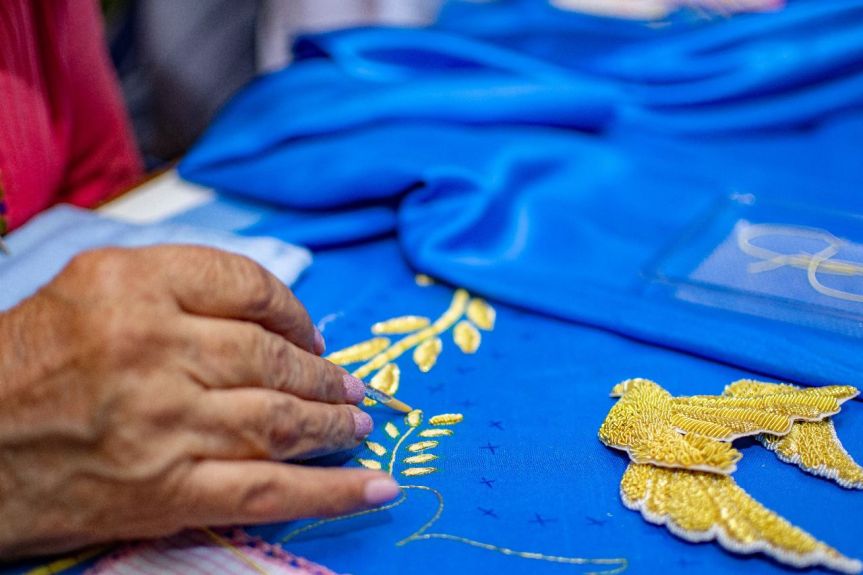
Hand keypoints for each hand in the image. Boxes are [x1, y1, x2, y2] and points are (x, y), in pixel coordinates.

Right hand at [0, 246, 398, 557]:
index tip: (309, 334)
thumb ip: (180, 286)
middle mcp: (155, 348)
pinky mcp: (165, 492)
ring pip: (280, 421)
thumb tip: (271, 315)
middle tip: (352, 387)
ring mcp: (165, 424)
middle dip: (325, 375)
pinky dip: (333, 493)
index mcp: (134, 284)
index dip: (293, 312)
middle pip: (273, 359)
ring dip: (334, 424)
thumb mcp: (92, 286)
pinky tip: (378, 488)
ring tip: (360, 424)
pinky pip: (269, 491)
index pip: (249, 286)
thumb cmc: (26, 361)